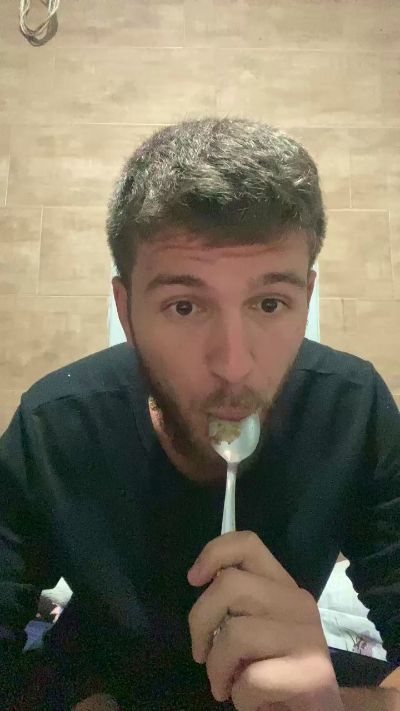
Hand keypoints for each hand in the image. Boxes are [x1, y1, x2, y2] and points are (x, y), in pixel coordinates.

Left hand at [187, 531, 343, 710]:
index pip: (248, 544)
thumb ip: (238, 603)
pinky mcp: (311, 674)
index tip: (194, 580)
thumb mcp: (255, 627)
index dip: (213, 553)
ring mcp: (307, 637)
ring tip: (225, 683)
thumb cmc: (275, 669)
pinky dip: (238, 696)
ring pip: (235, 633)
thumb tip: (204, 584)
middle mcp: (298, 602)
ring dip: (217, 667)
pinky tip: (250, 701)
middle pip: (229, 584)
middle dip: (200, 621)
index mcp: (283, 585)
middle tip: (201, 653)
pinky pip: (251, 678)